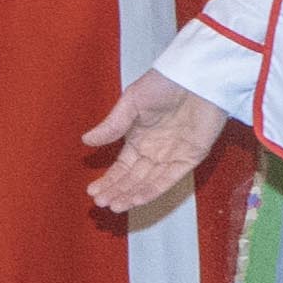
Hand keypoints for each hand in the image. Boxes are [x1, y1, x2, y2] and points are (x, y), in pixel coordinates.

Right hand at [83, 69, 230, 217]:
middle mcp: (154, 150)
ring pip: (148, 182)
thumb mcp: (131, 102)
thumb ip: (112, 125)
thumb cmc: (164, 82)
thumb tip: (86, 141)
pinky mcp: (190, 157)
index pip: (121, 166)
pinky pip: (169, 179)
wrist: (197, 76)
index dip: (108, 179)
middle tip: (99, 203)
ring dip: (131, 195)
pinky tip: (136, 199)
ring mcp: (172, 155)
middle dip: (116, 191)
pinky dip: (153, 190)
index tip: (92, 192)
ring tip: (114, 206)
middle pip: (133, 177)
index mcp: (138, 137)